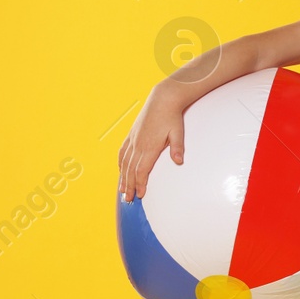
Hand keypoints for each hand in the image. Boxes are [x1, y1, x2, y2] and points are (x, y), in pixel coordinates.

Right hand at [118, 86, 186, 201]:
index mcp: (150, 146)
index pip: (142, 170)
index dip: (140, 184)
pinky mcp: (132, 134)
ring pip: (125, 163)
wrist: (163, 98)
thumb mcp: (178, 132)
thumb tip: (179, 161)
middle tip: (128, 200)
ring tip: (122, 191)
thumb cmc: (172, 116)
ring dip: (123, 178)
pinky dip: (120, 163)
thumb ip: (177, 147)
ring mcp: (133, 139)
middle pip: (131, 170)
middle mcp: (138, 144)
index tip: (139, 196)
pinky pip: (123, 152)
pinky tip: (120, 170)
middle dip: (129, 186)